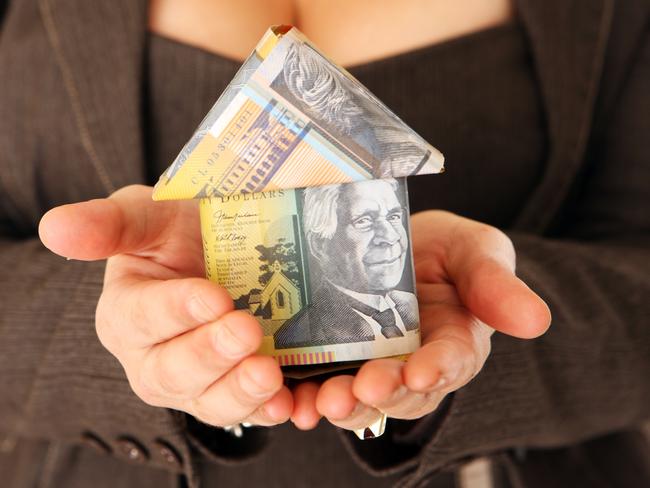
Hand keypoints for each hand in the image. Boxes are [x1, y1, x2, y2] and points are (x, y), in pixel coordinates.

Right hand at [39, 185, 292, 427]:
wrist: (218, 251)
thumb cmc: (177, 233)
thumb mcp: (147, 216)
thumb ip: (110, 223)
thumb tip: (55, 228)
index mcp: (125, 314)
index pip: (142, 318)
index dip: (176, 310)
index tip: (214, 296)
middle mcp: (153, 359)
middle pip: (173, 371)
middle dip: (210, 353)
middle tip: (247, 330)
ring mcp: (195, 382)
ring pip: (208, 402)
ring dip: (239, 393)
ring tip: (268, 375)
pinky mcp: (233, 392)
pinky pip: (248, 413)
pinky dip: (267, 412)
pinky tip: (287, 404)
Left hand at [290, 210, 550, 431]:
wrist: (397, 246)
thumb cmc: (445, 252)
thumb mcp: (475, 251)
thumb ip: (495, 282)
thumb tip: (537, 320)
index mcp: (455, 341)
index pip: (453, 361)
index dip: (439, 370)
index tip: (423, 373)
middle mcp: (414, 364)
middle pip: (401, 391)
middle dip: (382, 393)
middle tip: (362, 390)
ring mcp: (373, 366)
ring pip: (359, 398)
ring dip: (341, 404)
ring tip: (320, 403)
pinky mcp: (334, 361)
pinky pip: (321, 386)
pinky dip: (305, 398)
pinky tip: (290, 401)